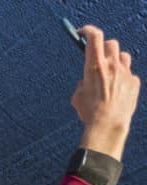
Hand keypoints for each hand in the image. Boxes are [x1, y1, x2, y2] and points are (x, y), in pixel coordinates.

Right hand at [72, 25, 140, 160]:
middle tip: (98, 57)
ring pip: (123, 56)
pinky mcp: (134, 82)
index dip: (88, 31)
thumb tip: (87, 81)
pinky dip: (122, 78)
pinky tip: (117, 91)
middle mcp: (112, 65)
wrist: (108, 124)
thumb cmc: (89, 112)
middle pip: (111, 43)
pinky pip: (129, 74)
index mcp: (94, 66)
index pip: (94, 37)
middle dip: (103, 47)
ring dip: (115, 61)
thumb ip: (83, 82)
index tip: (83, 33)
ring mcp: (125, 72)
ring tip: (109, 74)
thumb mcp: (77, 95)